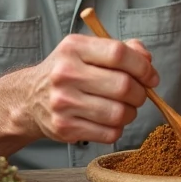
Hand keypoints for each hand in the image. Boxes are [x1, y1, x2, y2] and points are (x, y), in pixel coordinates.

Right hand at [20, 35, 158, 144]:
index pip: (118, 53)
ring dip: (130, 113)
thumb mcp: (88, 51)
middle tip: (137, 94)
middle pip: (123, 86)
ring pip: (119, 113)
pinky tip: (108, 121)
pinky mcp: (64, 128)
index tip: (151, 76)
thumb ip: (122, 49)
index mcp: (74, 47)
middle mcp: (65, 73)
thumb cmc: (68, 72)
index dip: (143, 67)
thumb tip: (147, 60)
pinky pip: (109, 133)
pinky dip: (117, 129)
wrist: (30, 98)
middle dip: (140, 93)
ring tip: (123, 108)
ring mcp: (63, 102)